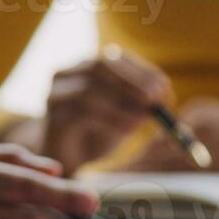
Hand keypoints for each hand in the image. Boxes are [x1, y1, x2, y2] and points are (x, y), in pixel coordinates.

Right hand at [5, 47, 168, 174]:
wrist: (67, 161)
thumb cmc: (96, 136)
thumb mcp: (124, 114)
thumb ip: (139, 103)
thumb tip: (160, 96)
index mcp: (84, 66)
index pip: (114, 57)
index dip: (142, 71)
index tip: (165, 89)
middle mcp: (65, 74)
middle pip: (99, 65)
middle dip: (132, 81)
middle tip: (155, 100)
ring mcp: (55, 94)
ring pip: (89, 88)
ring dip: (123, 104)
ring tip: (143, 121)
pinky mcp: (53, 117)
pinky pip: (83, 112)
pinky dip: (111, 120)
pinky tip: (129, 132)